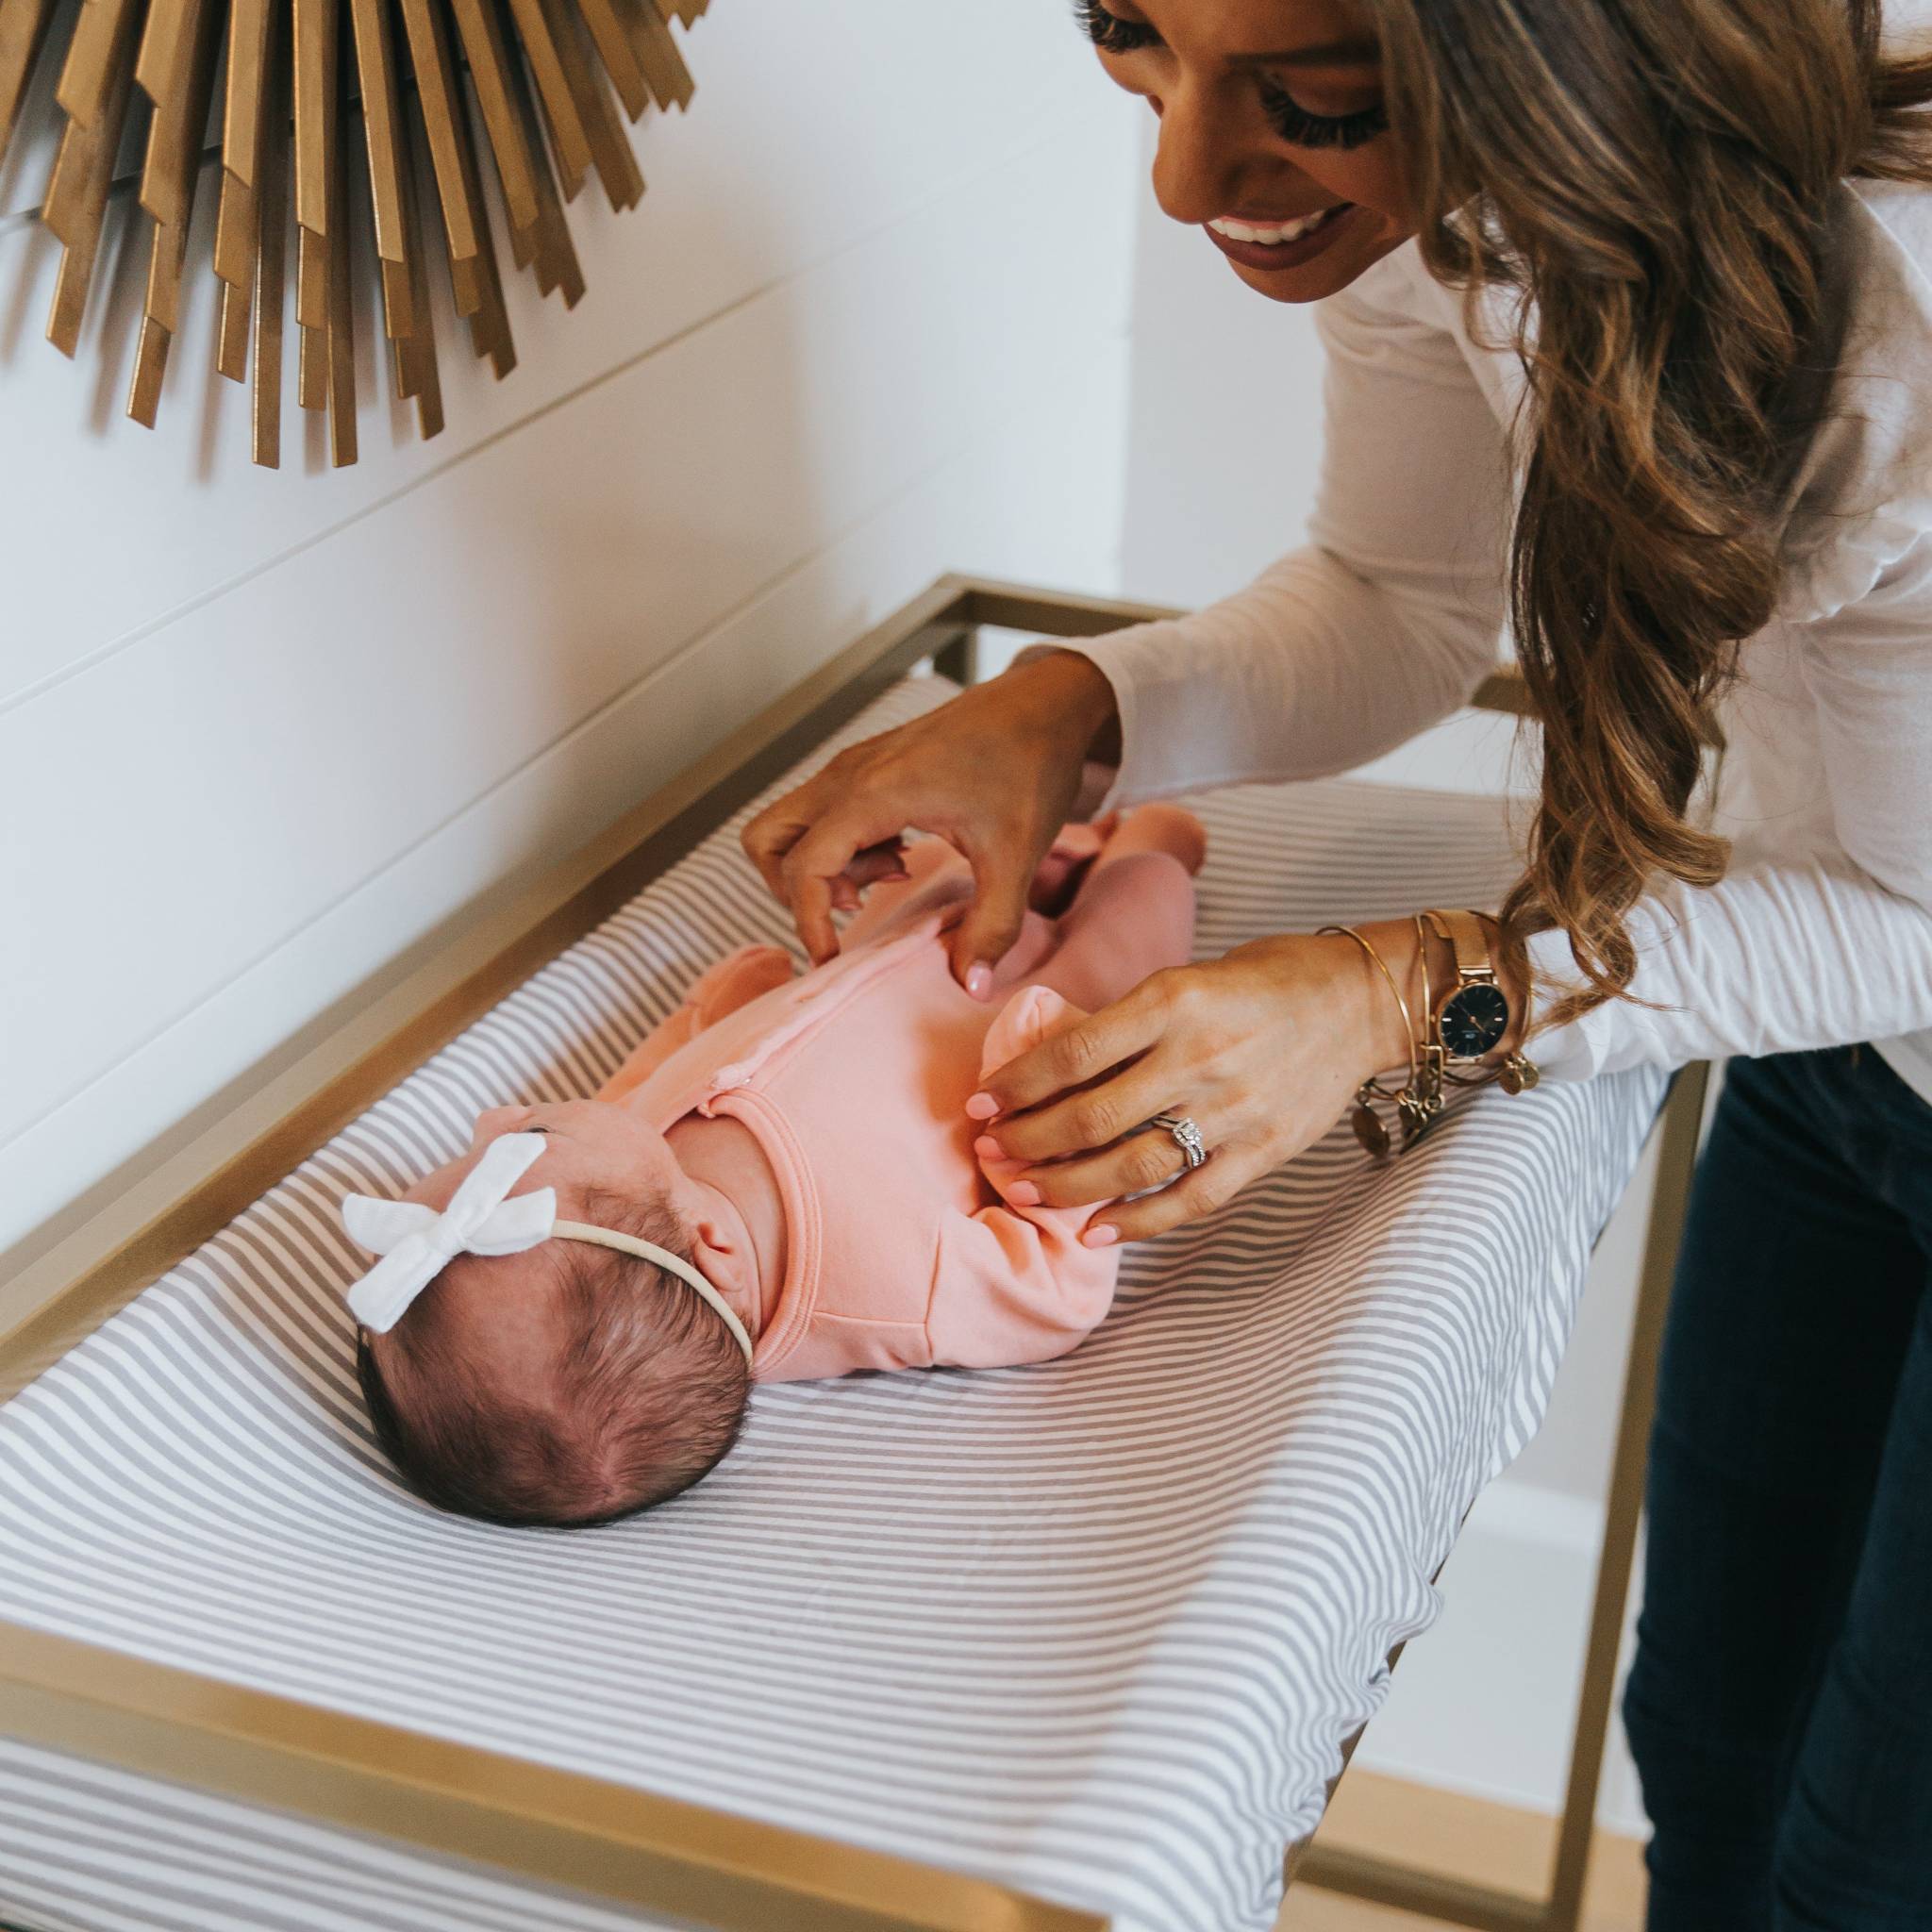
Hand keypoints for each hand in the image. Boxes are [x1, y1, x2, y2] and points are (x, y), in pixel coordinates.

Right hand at [742, 651, 1120, 987]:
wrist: (1045, 704)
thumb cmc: (1030, 767)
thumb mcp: (1017, 856)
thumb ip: (992, 926)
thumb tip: (971, 986)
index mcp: (873, 794)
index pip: (803, 867)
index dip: (809, 922)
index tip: (834, 959)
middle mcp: (847, 775)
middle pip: (768, 840)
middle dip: (794, 890)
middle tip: (855, 906)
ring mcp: (852, 766)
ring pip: (791, 826)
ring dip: (823, 866)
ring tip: (891, 875)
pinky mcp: (866, 765)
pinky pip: (822, 813)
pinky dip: (843, 846)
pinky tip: (902, 853)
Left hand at [968, 924, 1428, 1243]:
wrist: (1361, 1001)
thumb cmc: (1265, 980)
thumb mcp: (1187, 977)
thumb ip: (1129, 1023)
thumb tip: (1052, 1068)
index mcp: (1173, 1001)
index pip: (1072, 1053)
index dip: (1016, 1086)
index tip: (979, 1104)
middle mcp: (1200, 1056)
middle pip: (1090, 1117)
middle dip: (1027, 1141)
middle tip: (990, 1153)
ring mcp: (1235, 1109)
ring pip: (1131, 1165)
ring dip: (1067, 1186)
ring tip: (1025, 1191)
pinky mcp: (1264, 1150)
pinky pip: (1190, 1199)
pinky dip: (1137, 1221)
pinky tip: (1094, 1232)